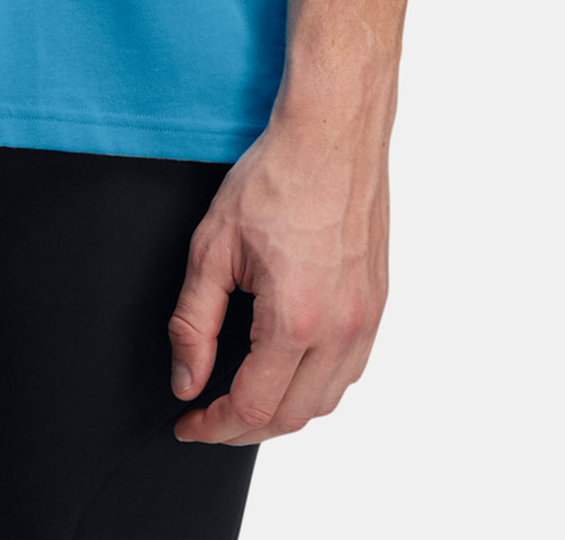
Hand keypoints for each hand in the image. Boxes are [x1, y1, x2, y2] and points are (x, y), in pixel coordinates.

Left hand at [166, 110, 388, 444]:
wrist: (330, 136)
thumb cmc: (275, 178)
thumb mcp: (212, 247)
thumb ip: (194, 322)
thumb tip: (187, 379)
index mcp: (296, 320)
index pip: (254, 408)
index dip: (215, 426)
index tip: (190, 423)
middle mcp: (340, 329)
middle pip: (292, 417)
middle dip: (244, 427)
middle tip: (210, 416)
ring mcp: (366, 319)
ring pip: (326, 400)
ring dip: (283, 411)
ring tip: (244, 397)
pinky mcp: (377, 303)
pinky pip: (350, 369)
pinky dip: (316, 384)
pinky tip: (288, 367)